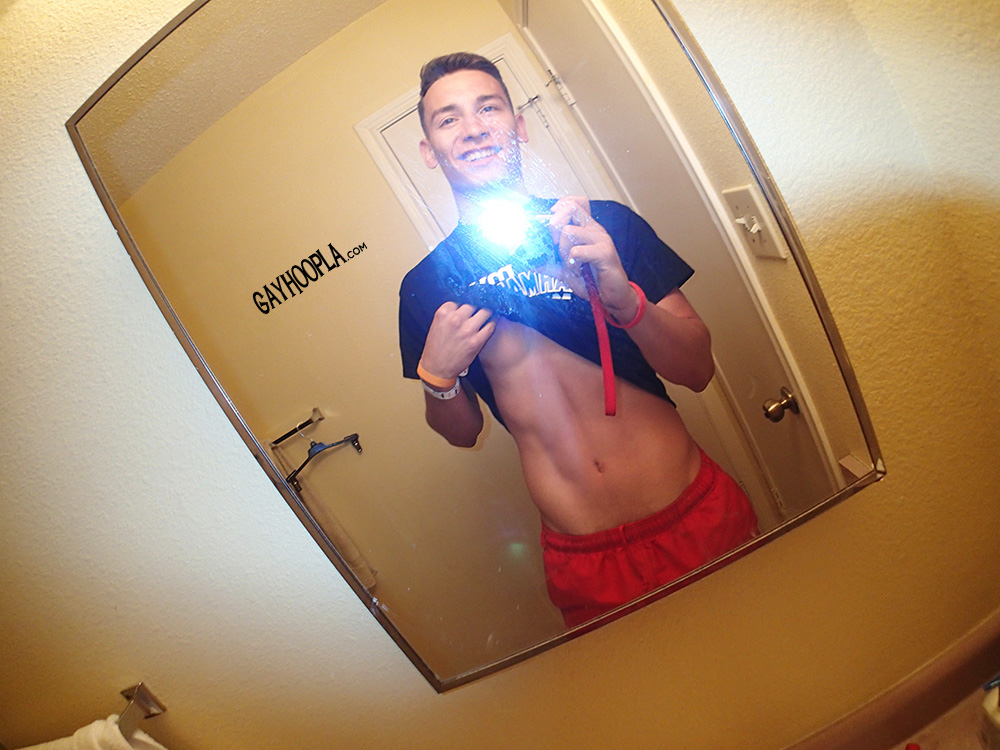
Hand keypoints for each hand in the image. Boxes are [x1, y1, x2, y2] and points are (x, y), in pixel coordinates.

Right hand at [420, 302, 495, 379]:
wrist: (436, 368)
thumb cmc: (436, 348)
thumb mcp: (437, 324)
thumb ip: (449, 313)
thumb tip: (464, 305)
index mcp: (443, 313)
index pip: (460, 298)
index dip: (466, 303)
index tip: (469, 305)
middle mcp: (455, 319)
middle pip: (474, 303)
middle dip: (476, 307)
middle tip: (479, 310)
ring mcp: (467, 330)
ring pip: (485, 312)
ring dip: (487, 313)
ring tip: (487, 316)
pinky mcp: (476, 341)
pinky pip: (491, 326)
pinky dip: (492, 324)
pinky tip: (491, 325)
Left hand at [545, 196, 638, 322]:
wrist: (612, 297)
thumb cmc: (593, 282)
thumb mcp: (567, 271)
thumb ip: (551, 263)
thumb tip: (531, 262)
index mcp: (587, 229)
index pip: (575, 202)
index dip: (560, 205)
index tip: (552, 219)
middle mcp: (595, 230)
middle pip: (570, 208)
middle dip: (554, 226)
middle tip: (556, 247)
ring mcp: (601, 239)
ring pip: (569, 231)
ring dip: (563, 251)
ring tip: (571, 264)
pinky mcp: (605, 252)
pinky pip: (577, 250)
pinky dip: (572, 263)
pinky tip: (578, 270)